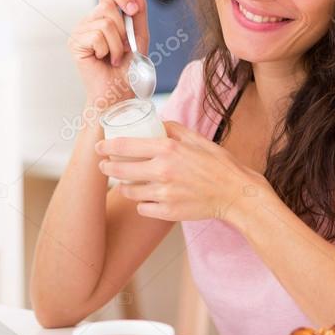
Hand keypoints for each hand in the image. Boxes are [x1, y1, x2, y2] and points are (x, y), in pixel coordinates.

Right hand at [67, 0, 149, 104]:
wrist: (119, 93)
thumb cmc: (128, 68)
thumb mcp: (139, 36)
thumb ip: (138, 12)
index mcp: (103, 17)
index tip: (132, 10)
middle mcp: (88, 21)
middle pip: (107, 5)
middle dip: (123, 29)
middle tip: (122, 47)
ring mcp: (80, 31)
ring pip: (105, 23)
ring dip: (117, 44)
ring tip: (114, 57)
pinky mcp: (75, 43)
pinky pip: (97, 35)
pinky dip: (108, 50)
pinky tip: (104, 61)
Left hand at [95, 121, 272, 223]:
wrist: (235, 193)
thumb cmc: (217, 163)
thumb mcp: (195, 138)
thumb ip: (172, 128)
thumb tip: (153, 122)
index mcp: (167, 149)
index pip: (125, 146)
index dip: (106, 147)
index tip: (99, 148)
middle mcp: (162, 171)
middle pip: (120, 171)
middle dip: (107, 168)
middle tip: (104, 166)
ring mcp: (164, 194)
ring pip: (129, 191)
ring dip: (124, 186)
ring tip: (126, 183)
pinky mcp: (167, 212)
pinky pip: (143, 208)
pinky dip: (143, 203)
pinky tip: (148, 198)